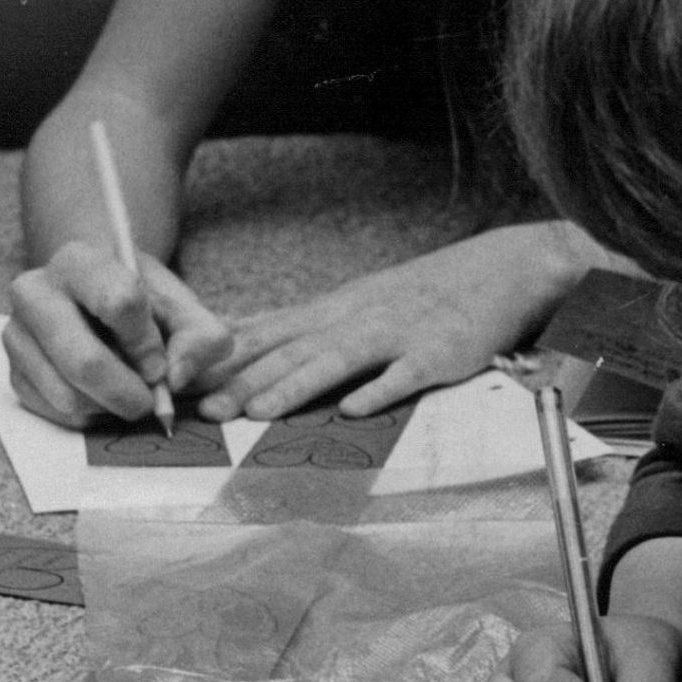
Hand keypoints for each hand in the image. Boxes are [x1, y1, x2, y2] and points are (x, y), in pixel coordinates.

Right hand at [5, 240, 233, 428]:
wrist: (100, 300)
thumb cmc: (145, 303)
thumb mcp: (184, 307)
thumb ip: (201, 337)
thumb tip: (177, 378)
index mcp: (80, 260)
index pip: (119, 303)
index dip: (147, 343)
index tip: (160, 362)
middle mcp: (35, 292)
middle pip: (84, 361)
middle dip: (128, 392)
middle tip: (150, 401)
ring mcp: (17, 334)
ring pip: (68, 395)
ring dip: (110, 407)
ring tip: (129, 390)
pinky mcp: (14, 372)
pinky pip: (55, 413)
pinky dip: (90, 415)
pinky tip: (104, 394)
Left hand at [192, 223, 597, 421]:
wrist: (505, 268)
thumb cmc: (428, 293)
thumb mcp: (361, 301)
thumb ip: (308, 326)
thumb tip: (244, 340)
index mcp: (337, 309)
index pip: (268, 331)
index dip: (221, 357)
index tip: (176, 379)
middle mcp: (359, 317)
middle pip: (292, 349)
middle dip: (242, 379)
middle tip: (199, 410)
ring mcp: (400, 334)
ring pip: (338, 359)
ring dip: (294, 386)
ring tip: (257, 413)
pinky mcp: (441, 352)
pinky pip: (408, 373)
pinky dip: (383, 389)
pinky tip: (358, 410)